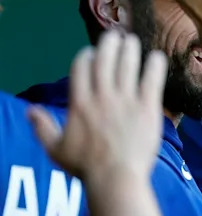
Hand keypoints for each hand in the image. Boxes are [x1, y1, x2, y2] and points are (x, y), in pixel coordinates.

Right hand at [27, 31, 167, 182]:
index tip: (91, 52)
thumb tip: (30, 111)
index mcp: (79, 103)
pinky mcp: (148, 108)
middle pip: (105, 60)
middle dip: (108, 44)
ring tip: (131, 40)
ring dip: (129, 49)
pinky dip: (154, 66)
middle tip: (114, 36)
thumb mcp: (55, 149)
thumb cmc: (85, 168)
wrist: (115, 179)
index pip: (81, 69)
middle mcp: (102, 97)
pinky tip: (157, 56)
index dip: (86, 56)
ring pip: (127, 65)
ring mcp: (126, 101)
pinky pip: (152, 80)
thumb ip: (42, 128)